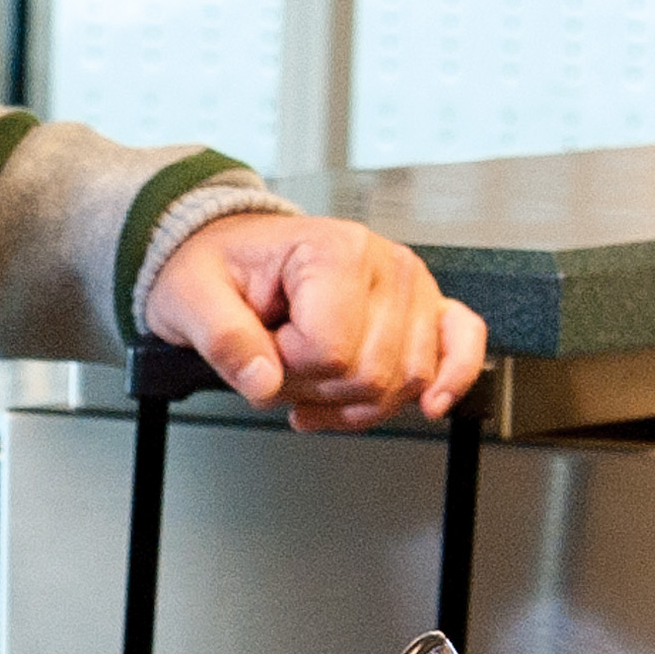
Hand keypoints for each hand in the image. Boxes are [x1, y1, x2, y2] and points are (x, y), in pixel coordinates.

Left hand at [140, 214, 487, 431]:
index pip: (329, 351)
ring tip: (314, 377)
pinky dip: (452, 379)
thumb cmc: (220, 268)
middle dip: (315, 387)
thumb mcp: (192, 297)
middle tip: (281, 362)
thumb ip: (223, 339)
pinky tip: (430, 403)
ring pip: (405, 381)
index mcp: (332, 250)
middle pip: (369, 373)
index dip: (287, 369)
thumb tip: (263, 381)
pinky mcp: (424, 308)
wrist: (235, 255)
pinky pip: (463, 344)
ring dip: (354, 399)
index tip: (262, 348)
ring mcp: (411, 287)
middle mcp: (383, 263)